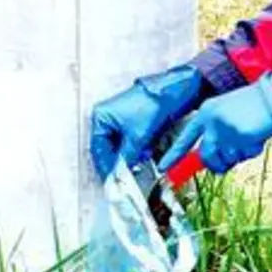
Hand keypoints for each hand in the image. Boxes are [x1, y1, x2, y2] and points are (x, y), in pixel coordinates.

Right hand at [88, 64, 202, 181]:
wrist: (173, 92)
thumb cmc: (153, 105)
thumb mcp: (137, 137)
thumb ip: (127, 157)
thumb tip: (121, 172)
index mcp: (101, 117)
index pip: (98, 148)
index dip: (105, 165)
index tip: (111, 179)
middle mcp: (108, 116)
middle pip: (108, 147)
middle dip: (118, 161)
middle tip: (123, 176)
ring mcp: (120, 118)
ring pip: (120, 144)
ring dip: (128, 156)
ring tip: (135, 165)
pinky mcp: (134, 120)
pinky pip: (130, 139)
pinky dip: (136, 149)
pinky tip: (142, 154)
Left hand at [157, 70, 271, 174]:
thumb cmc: (256, 108)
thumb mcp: (229, 117)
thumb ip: (217, 135)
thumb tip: (210, 161)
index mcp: (206, 112)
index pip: (186, 137)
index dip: (175, 154)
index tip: (164, 168)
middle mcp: (209, 120)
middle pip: (206, 156)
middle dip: (219, 162)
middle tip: (232, 157)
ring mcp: (221, 129)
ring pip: (224, 159)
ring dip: (238, 155)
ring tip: (249, 138)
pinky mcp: (234, 137)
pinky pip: (240, 156)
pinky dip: (250, 151)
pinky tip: (256, 136)